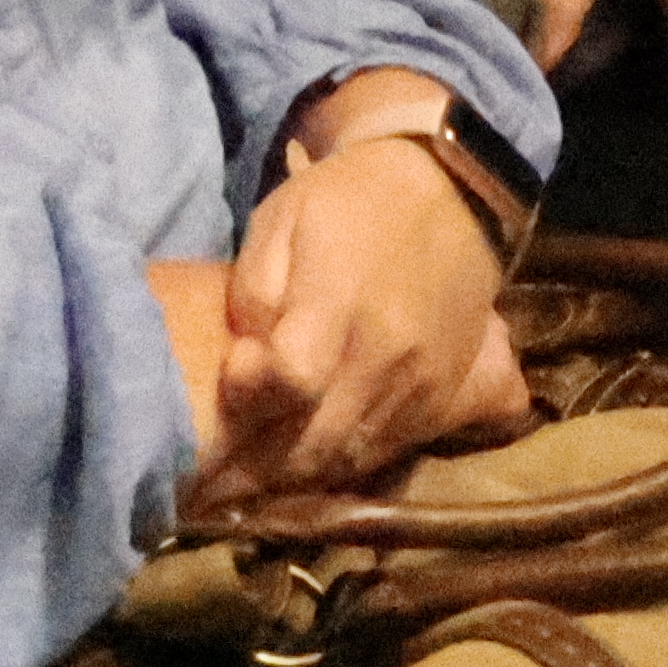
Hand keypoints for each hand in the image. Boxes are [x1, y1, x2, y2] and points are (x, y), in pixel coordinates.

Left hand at [212, 119, 530, 504]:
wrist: (452, 193)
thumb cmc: (347, 203)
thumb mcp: (279, 221)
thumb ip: (253, 297)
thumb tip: (245, 370)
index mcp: (341, 302)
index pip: (291, 382)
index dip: (250, 401)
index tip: (225, 395)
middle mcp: (387, 354)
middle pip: (316, 441)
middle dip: (258, 464)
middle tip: (216, 472)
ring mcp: (422, 383)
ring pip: (349, 460)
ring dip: (298, 473)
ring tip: (254, 473)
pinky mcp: (444, 398)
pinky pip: (387, 454)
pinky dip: (343, 462)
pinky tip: (310, 454)